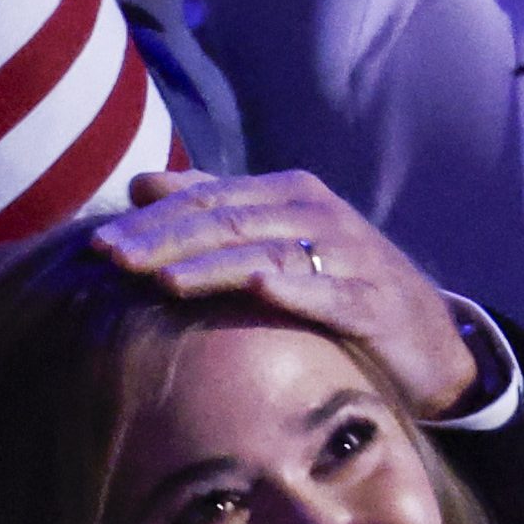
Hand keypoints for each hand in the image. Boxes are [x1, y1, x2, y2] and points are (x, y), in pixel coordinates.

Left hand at [92, 169, 478, 417]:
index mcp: (285, 196)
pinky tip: (259, 291)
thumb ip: (213, 211)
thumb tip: (141, 184)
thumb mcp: (272, 242)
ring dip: (213, 266)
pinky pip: (328, 295)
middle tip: (110, 260)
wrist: (426, 338)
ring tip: (161, 280)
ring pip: (268, 255)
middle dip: (165, 241)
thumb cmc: (335, 287)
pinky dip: (294, 291)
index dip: (151, 222)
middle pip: (228, 223)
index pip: (207, 202)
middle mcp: (315, 215)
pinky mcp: (372, 303)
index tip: (97, 245)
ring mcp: (347, 257)